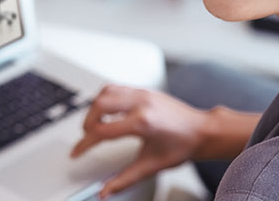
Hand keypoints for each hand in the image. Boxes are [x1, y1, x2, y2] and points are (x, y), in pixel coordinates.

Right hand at [70, 84, 209, 198]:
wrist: (202, 130)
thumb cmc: (182, 146)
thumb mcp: (152, 165)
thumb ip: (125, 179)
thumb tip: (106, 191)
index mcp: (142, 122)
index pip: (102, 131)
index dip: (84, 144)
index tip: (77, 152)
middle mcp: (141, 103)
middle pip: (98, 106)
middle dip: (86, 123)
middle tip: (86, 138)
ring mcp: (142, 94)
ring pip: (105, 92)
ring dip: (94, 108)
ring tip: (95, 124)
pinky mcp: (144, 90)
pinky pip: (116, 88)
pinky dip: (105, 99)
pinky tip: (107, 112)